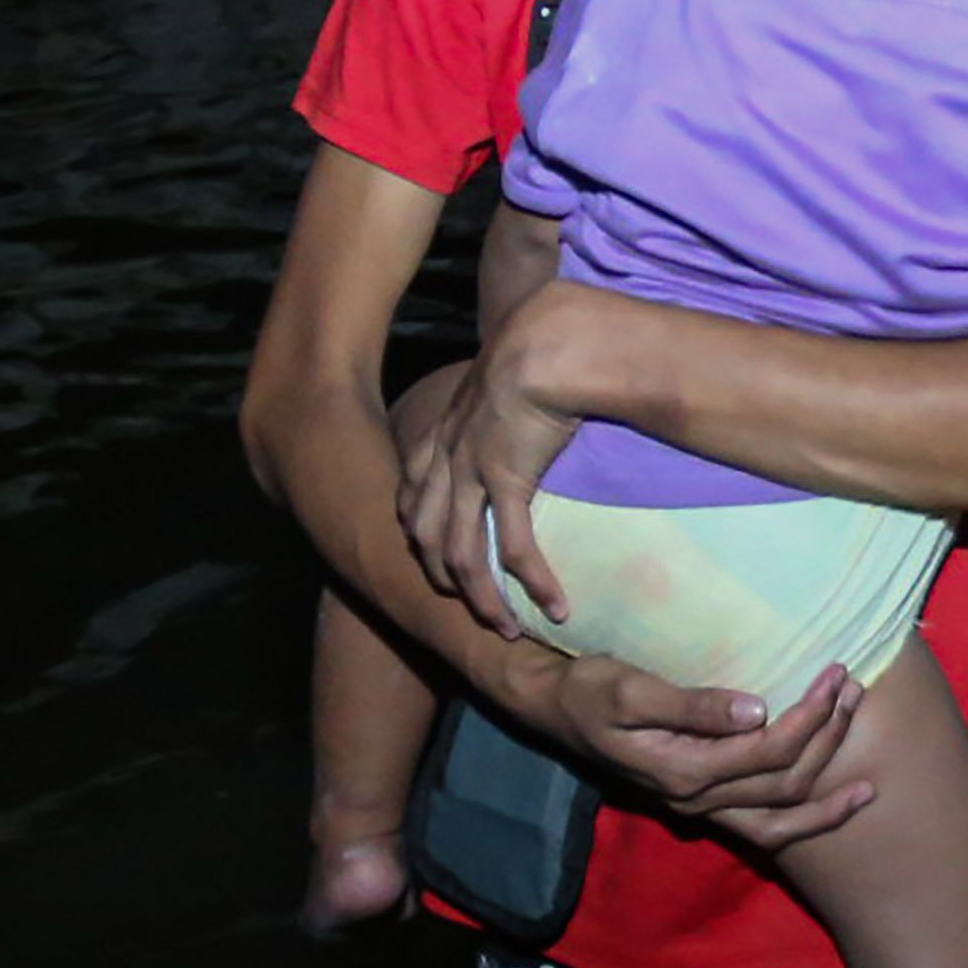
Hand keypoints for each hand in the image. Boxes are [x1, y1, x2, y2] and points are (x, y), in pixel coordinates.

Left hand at [398, 345, 584, 630]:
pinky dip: (532, 582)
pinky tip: (553, 605)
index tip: (440, 560)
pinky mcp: (506, 483)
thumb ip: (502, 394)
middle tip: (475, 609)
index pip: (413, 497)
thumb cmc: (536, 346)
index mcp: (442, 432)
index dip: (422, 534)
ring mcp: (470, 474)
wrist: (546, 340)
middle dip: (445, 581)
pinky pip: (514, 548)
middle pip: (428, 538)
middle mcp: (445, 460)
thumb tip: (526, 397)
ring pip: (462, 557)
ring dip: (485, 599)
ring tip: (507, 627)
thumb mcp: (503, 373)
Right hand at [512, 649, 874, 845]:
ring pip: (782, 817)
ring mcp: (702, 809)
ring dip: (829, 786)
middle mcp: (697, 800)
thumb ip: (690, 704)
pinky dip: (810, 819)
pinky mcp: (707, 805)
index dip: (809, 716)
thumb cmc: (589, 691)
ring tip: (863, 752)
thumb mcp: (629, 689)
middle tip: (853, 688)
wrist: (555, 711)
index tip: (835, 673)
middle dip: (828, 736)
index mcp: (682, 770)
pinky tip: (846, 800)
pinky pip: (769, 829)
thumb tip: (754, 709)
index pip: (767, 750)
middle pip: (785, 782)